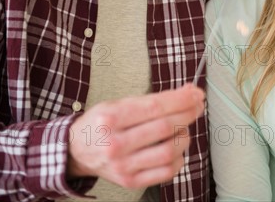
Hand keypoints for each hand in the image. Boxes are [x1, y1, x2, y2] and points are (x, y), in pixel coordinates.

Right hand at [67, 84, 204, 187]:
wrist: (77, 151)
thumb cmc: (101, 124)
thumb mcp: (118, 103)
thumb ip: (153, 99)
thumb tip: (188, 92)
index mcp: (110, 119)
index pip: (155, 107)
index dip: (181, 99)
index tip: (196, 93)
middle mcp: (115, 144)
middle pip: (165, 127)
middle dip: (188, 113)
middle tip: (197, 105)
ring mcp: (123, 166)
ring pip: (169, 150)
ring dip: (185, 136)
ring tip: (183, 127)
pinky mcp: (130, 181)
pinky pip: (166, 171)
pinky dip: (179, 157)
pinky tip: (176, 147)